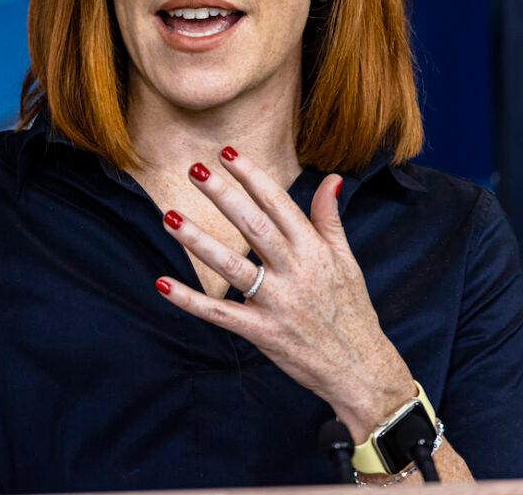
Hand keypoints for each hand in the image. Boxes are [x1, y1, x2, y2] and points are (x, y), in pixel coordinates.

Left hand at [154, 147, 414, 441]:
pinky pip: (220, 314)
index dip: (253, 178)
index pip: (279, 205)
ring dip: (199, 242)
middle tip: (195, 169)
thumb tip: (331, 178)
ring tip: (170, 217)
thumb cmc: (350, 310)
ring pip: (232, 267)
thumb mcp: (346, 261)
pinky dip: (190, 301)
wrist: (360, 369)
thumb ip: (329, 219)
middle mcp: (295, 272)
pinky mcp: (262, 332)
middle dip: (224, 197)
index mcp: (314, 250)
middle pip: (254, 227)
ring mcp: (277, 303)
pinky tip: (162, 283)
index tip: (227, 153)